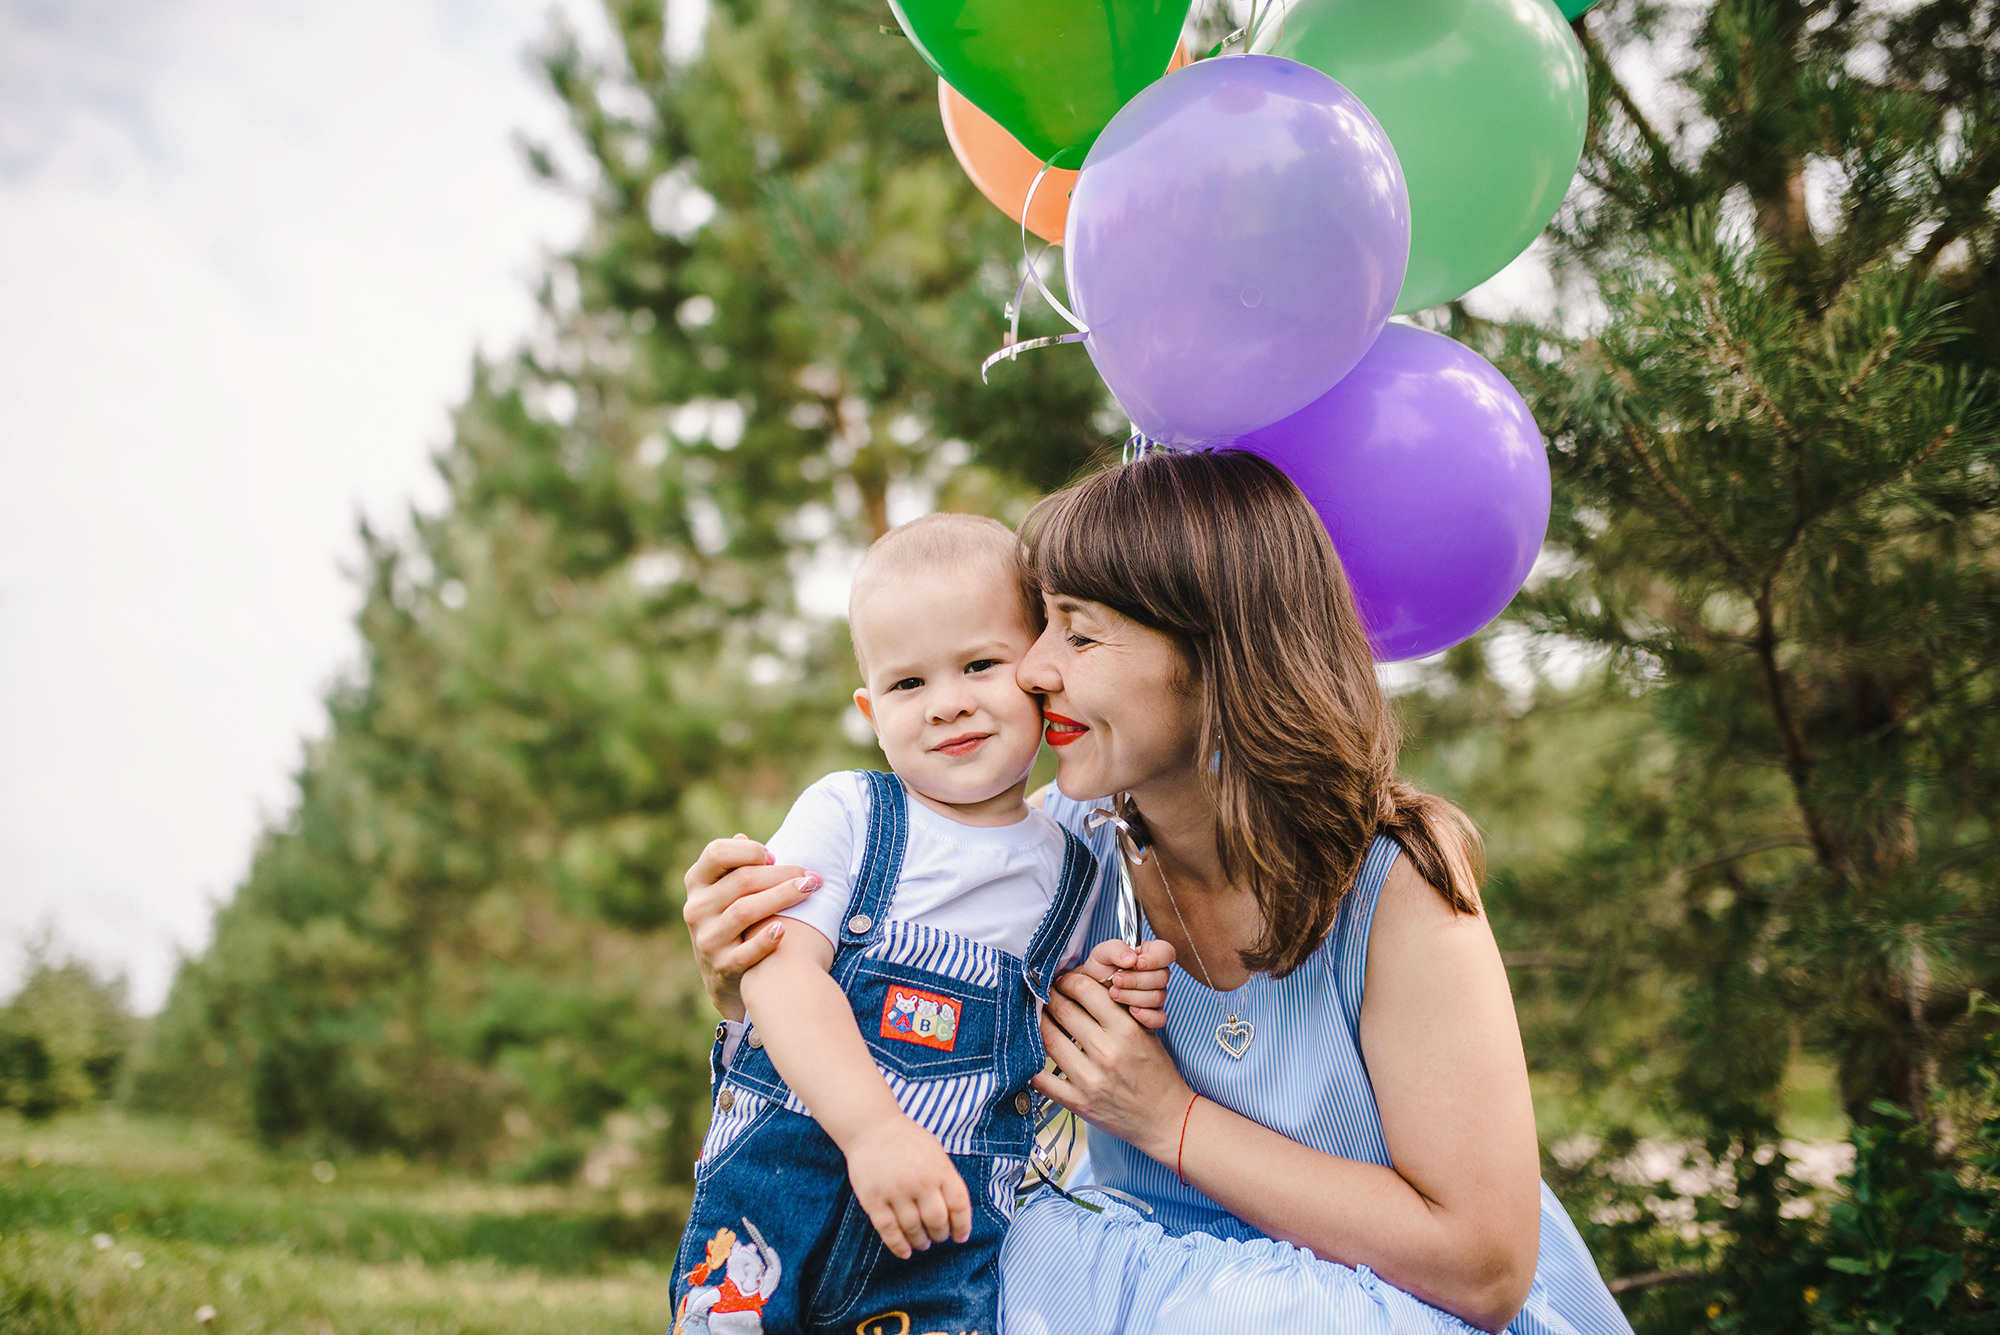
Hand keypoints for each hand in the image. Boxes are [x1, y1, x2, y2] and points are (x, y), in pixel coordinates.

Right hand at [682, 834, 819, 1020]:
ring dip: (782, 897)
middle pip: (741, 881)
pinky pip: (745, 952)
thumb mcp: (726, 892)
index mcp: (697, 882)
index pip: (716, 852)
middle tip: (809, 876)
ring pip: (744, 911)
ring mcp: (706, 939)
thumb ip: (735, 867)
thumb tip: (742, 837)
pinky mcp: (721, 966)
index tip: (774, 856)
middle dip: (780, 874)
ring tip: (810, 890)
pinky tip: (784, 930)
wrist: (727, 977)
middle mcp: (696, 908)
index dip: (749, 850)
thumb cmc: (735, 921)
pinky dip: (765, 941)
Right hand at [842, 1116, 972, 1258]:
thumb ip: (946, 1178)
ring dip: (921, 1241)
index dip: (963, 1225)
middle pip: (937, 1221)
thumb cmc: (907, 1140)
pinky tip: (905, 1252)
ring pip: (914, 1228)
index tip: (961, 1237)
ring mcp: (897, 1192)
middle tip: (938, 1237)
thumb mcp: (936, 1152)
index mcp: (940, 1169)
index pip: (959, 1205)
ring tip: (922, 1243)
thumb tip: (955, 1213)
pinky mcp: (874, 1200)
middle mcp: (921, 1182)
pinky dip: (898, 1245)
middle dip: (940, 1234)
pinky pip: (889, 1230)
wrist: (872, 1127)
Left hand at [1033, 971, 1190, 1163]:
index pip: (1086, 990)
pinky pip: (1043, 1080)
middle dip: (1050, 997)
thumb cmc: (1155, 1071)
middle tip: (1046, 995)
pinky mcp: (1079, 1103)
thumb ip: (1118, 1009)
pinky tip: (1030, 1053)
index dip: (1068, 980)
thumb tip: (1083, 985)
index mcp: (1127, 1030)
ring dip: (1039, 1024)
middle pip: (1063, 1011)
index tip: (1063, 981)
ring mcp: (1091, 1079)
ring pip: (1048, 1040)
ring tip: (1039, 1018)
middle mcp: (1108, 1052)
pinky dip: (1030, 1065)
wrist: (1165, 1117)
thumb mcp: (1146, 1032)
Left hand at [1071, 938, 1176, 1029]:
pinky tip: (1131, 1011)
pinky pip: (1159, 1018)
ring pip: (1158, 997)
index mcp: (1149, 955)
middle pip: (1162, 977)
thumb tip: (1131, 959)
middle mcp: (1156, 974)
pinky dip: (1146, 1015)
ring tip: (1113, 994)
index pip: (1166, 952)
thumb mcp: (1101, 953)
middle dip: (1137, 979)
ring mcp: (1156, 995)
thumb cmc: (1098, 970)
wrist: (1089, 992)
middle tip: (1116, 980)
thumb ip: (1115, 949)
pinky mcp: (1152, 1014)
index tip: (1136, 963)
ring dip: (1134, 996)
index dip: (1155, 958)